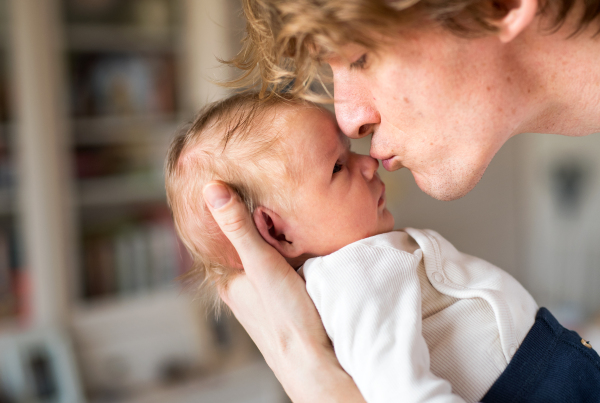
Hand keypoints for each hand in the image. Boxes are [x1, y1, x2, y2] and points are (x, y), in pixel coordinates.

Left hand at [203, 181, 364, 402]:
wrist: (316, 361)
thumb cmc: (285, 318)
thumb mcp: (260, 264)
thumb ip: (238, 228)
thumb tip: (212, 189)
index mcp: (229, 281)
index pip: (221, 237)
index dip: (229, 212)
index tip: (235, 184)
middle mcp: (244, 288)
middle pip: (246, 245)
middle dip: (256, 223)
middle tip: (267, 193)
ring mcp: (266, 295)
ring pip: (266, 256)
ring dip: (275, 238)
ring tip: (286, 211)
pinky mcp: (288, 299)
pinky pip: (284, 266)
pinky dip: (290, 252)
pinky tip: (303, 242)